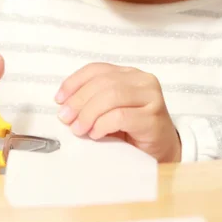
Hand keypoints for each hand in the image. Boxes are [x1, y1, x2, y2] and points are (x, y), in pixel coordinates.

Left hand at [55, 63, 180, 162]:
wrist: (162, 152)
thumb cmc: (132, 131)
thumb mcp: (109, 110)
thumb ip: (93, 101)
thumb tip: (64, 105)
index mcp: (129, 74)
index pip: (97, 69)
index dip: (74, 82)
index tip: (59, 99)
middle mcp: (143, 80)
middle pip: (103, 82)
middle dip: (79, 100)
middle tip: (65, 118)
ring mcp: (151, 98)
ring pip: (111, 96)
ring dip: (88, 113)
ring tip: (78, 129)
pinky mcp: (153, 118)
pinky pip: (121, 116)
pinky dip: (102, 124)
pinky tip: (95, 134)